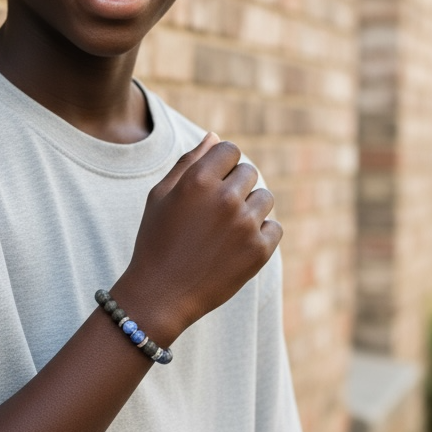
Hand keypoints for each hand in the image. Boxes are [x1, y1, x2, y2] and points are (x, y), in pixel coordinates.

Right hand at [118, 132, 281, 340]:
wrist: (161, 294)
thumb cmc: (156, 241)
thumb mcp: (161, 197)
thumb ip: (189, 163)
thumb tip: (215, 137)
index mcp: (199, 180)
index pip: (230, 150)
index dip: (221, 165)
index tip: (211, 185)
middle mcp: (225, 199)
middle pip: (249, 172)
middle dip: (235, 186)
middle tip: (213, 214)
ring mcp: (245, 225)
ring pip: (264, 199)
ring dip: (249, 210)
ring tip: (224, 232)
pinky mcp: (259, 250)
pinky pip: (274, 228)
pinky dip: (260, 235)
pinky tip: (236, 247)